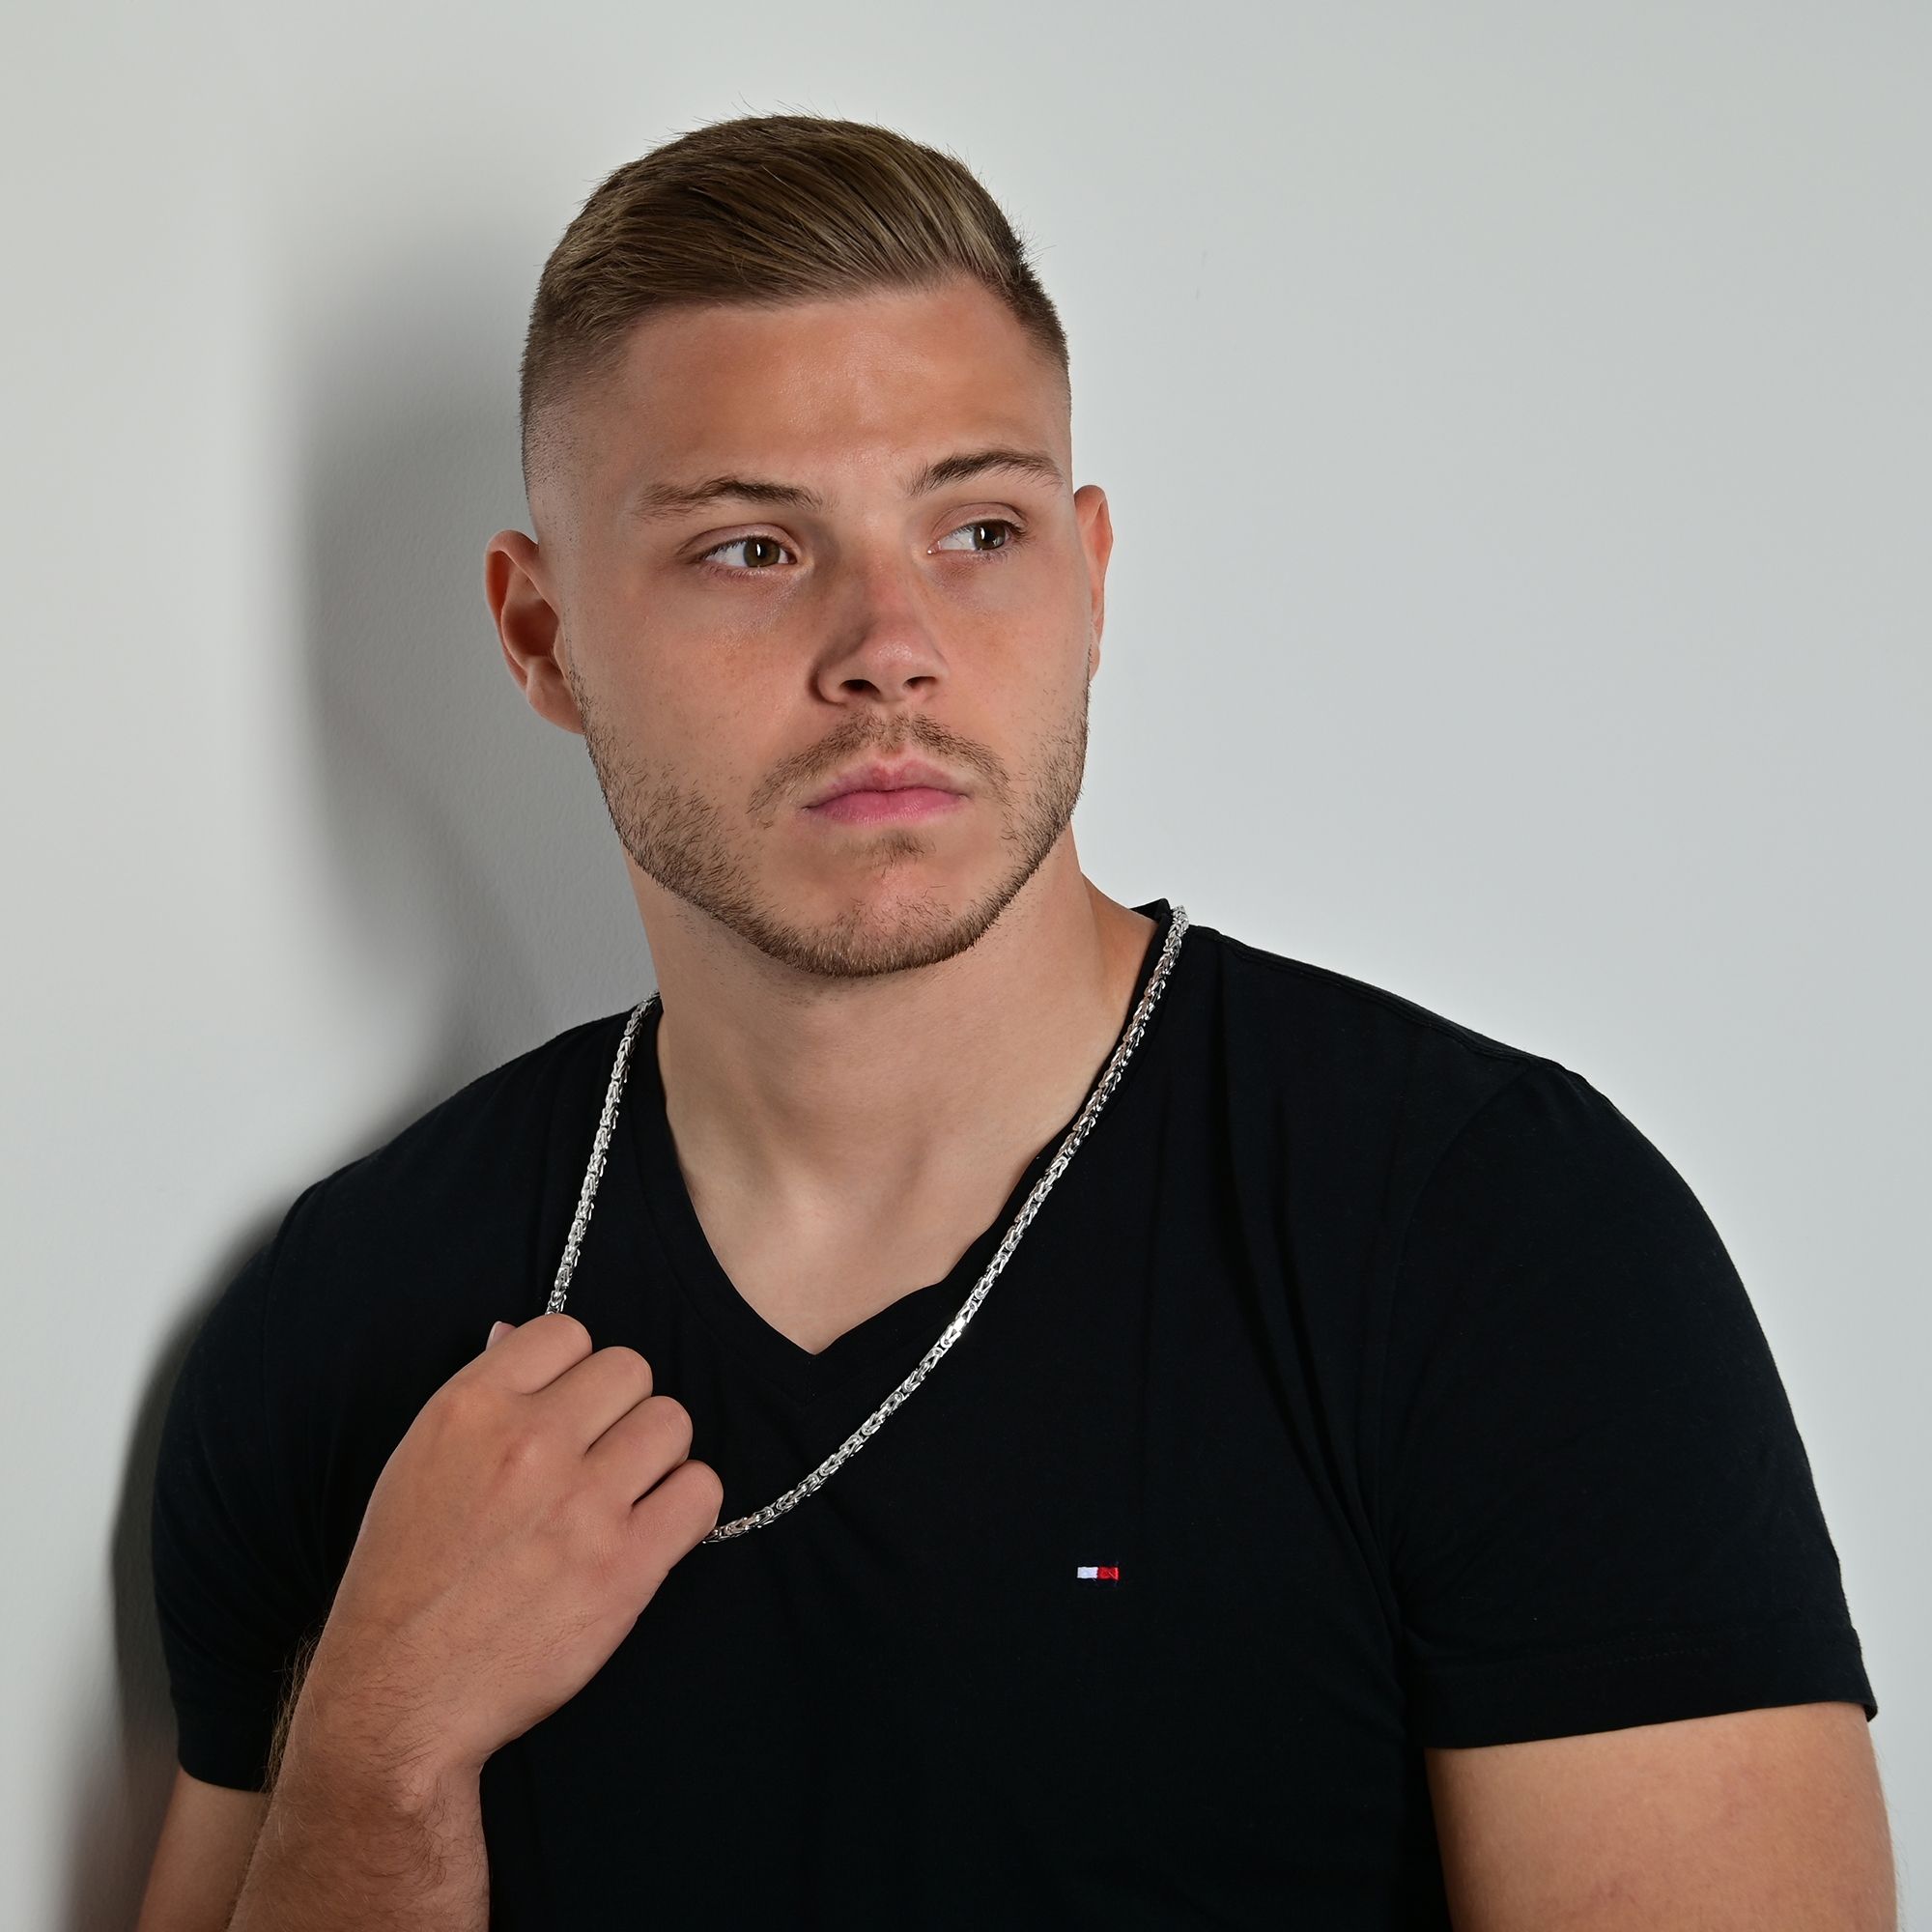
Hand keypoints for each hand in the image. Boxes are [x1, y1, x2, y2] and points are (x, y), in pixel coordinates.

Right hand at [295, 1313, 722, 1784]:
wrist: (400, 1697)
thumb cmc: (404, 1581)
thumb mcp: (418, 1465)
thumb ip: (479, 1397)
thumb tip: (516, 1331)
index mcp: (471, 1409)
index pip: (567, 1332)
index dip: (573, 1372)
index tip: (566, 1411)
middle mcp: (529, 1443)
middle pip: (631, 1369)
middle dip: (620, 1410)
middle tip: (599, 1458)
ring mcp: (582, 1503)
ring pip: (672, 1423)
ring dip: (657, 1456)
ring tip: (625, 1495)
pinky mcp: (626, 1565)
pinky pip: (702, 1492)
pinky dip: (686, 1508)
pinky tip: (653, 1530)